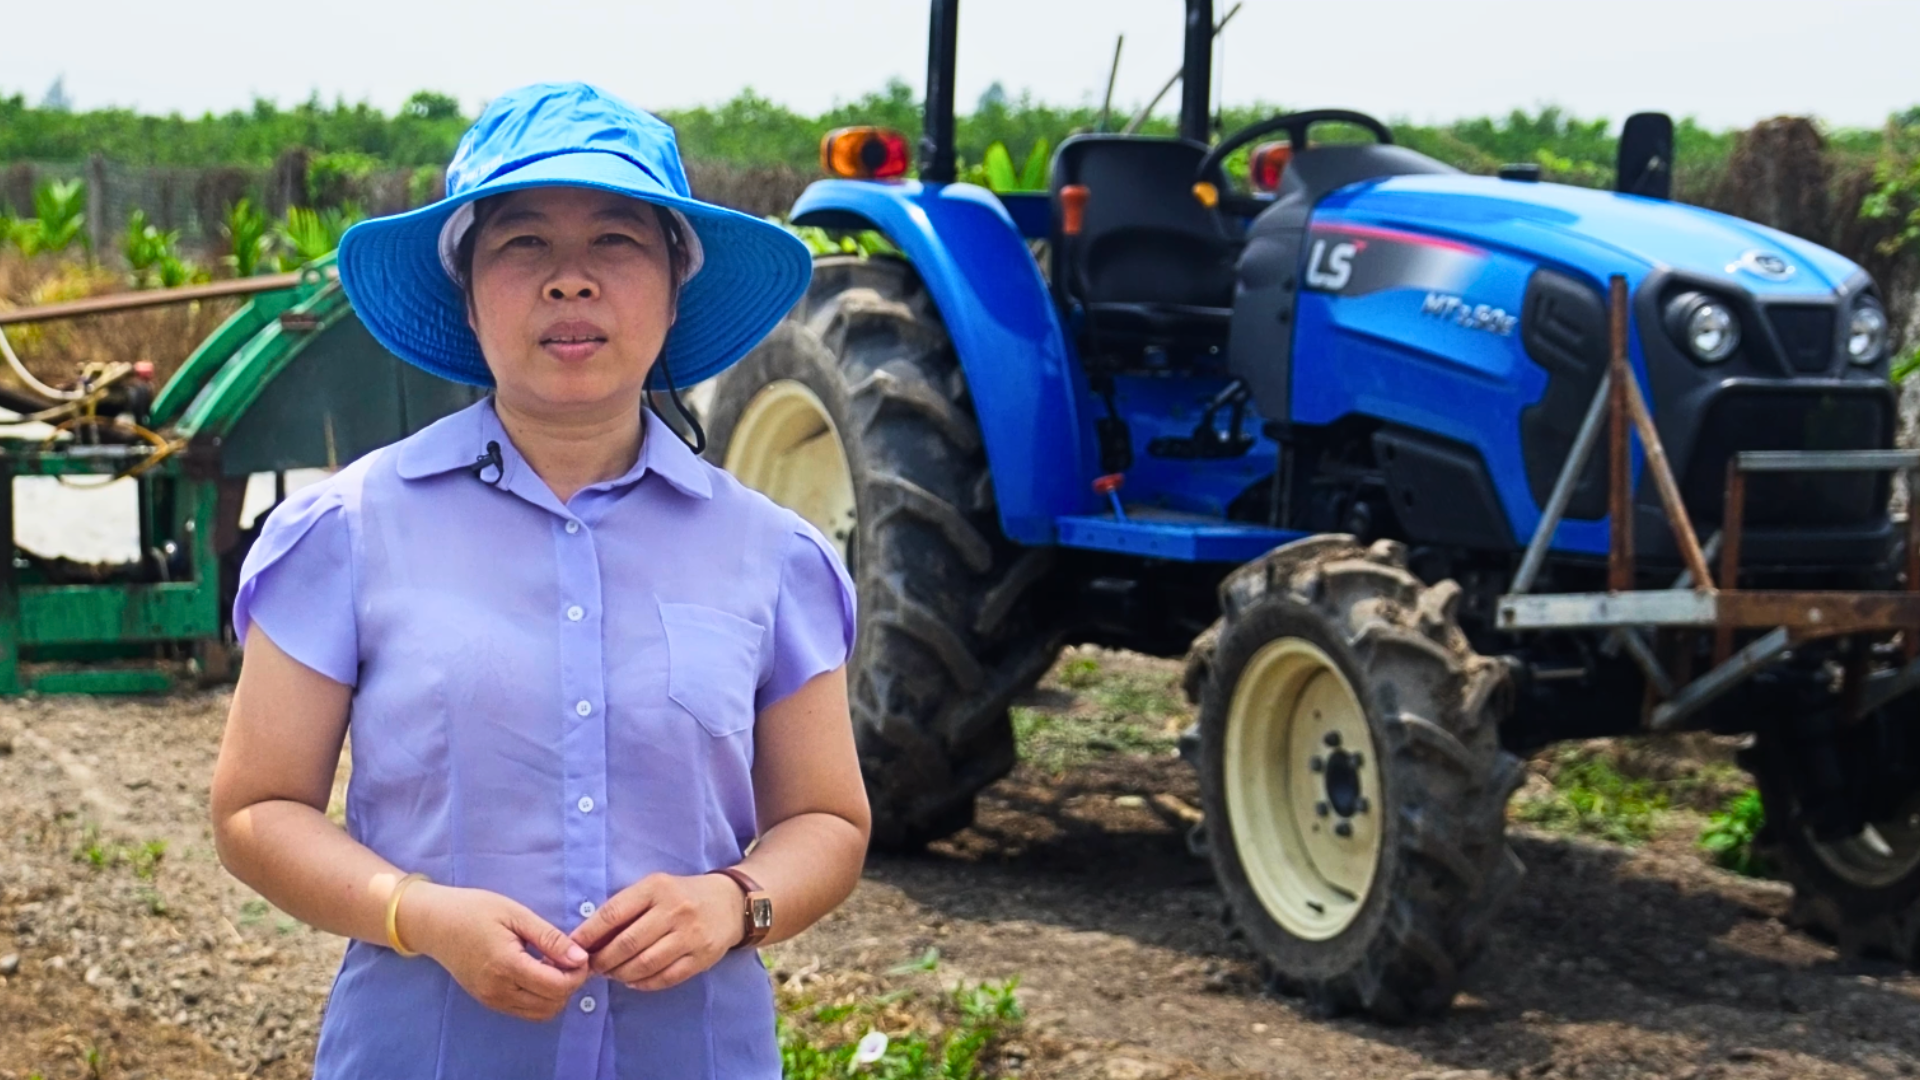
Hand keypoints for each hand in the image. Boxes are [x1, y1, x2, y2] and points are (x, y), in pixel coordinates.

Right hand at [398, 883, 591, 1021]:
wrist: (434, 923)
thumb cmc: (474, 910)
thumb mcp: (516, 914)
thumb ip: (549, 938)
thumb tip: (580, 957)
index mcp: (506, 965)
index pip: (557, 986)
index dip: (578, 973)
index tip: (580, 953)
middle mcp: (498, 990)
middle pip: (553, 1004)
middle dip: (570, 984)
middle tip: (569, 958)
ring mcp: (491, 999)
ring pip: (541, 1013)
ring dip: (556, 994)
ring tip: (553, 965)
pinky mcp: (488, 1001)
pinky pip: (525, 1011)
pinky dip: (540, 998)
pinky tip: (538, 972)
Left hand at [570, 872, 742, 991]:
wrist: (730, 902)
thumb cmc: (682, 895)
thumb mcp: (654, 888)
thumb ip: (625, 908)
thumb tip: (587, 938)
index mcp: (657, 888)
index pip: (614, 913)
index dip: (589, 934)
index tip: (573, 947)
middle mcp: (675, 910)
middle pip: (627, 943)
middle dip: (603, 960)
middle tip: (592, 967)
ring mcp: (691, 935)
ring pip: (645, 964)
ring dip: (620, 973)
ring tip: (611, 973)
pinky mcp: (702, 956)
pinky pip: (666, 977)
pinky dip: (644, 983)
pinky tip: (633, 979)